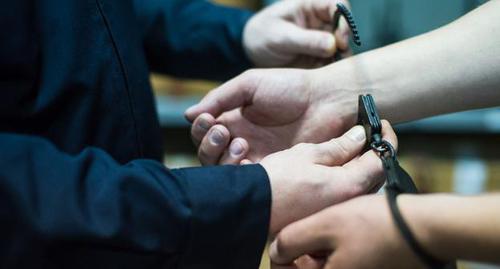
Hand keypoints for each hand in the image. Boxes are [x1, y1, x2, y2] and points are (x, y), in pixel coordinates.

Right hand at [186, 68, 358, 164]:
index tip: (209, 120)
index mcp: (234, 120)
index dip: (201, 129)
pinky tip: (248, 160)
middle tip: (223, 133)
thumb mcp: (249, 84)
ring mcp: (256, 157)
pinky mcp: (273, 171)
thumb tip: (189, 115)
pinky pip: (248, 180)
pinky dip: (241, 173)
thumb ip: (220, 98)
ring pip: (224, 170)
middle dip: (209, 145)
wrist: (326, 101)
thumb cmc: (290, 87)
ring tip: (242, 143)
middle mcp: (241, 140)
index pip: (204, 132)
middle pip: (209, 154)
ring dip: (223, 158)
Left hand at [243, 0, 350, 67]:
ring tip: (334, 75)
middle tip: (339, 60)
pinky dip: (334, 73)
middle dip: (345, 45)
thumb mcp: (281, 37)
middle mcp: (322, 22)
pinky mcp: (322, 58)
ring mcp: (324, 40)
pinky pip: (334, 64)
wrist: (254, 51)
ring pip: (343, 49)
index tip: (341, 40)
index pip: (337, 6)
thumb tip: (333, 45)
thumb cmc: (263, 35)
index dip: (344, 21)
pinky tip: (329, 83)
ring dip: (342, 61)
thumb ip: (306, 40)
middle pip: (345, 29)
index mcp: (311, 6)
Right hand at [261, 121, 396, 234]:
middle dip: (372, 153)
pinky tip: (331, 169)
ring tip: (348, 149)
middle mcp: (347, 202)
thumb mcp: (306, 155)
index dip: (386, 138)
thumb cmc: (274, 181)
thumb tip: (360, 136)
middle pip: (373, 174)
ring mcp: (336, 209)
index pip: (381, 160)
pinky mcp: (324, 213)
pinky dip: (344, 178)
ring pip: (359, 184)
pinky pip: (344, 193)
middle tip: (365, 135)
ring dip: (358, 165)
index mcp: (348, 185)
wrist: (250, 207)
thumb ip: (338, 147)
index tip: (383, 125)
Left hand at [269, 194, 424, 268]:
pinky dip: (341, 252)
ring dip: (324, 251)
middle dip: (306, 254)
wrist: (425, 228)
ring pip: (328, 266)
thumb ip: (292, 240)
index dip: (282, 260)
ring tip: (338, 229)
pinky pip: (346, 263)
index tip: (286, 243)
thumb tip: (275, 252)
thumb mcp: (325, 224)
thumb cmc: (375, 225)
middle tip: (319, 231)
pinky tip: (351, 234)